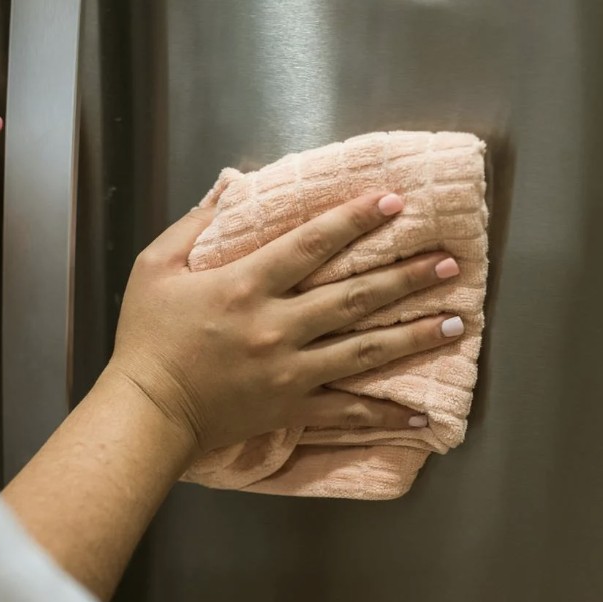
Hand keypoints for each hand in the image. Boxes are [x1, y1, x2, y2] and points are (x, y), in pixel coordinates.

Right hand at [109, 192, 464, 450]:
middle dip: (406, 277)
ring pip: (364, 350)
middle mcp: (276, 326)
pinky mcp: (292, 407)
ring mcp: (289, 370)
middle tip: (449, 263)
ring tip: (456, 322)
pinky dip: (385, 415)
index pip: (311, 243)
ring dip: (413, 335)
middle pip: (354, 296)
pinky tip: (421, 416)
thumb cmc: (146, 337)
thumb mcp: (155, 267)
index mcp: (245, 285)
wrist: (148, 411)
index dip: (355, 219)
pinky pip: (347, 411)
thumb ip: (195, 225)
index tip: (394, 201)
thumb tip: (232, 186)